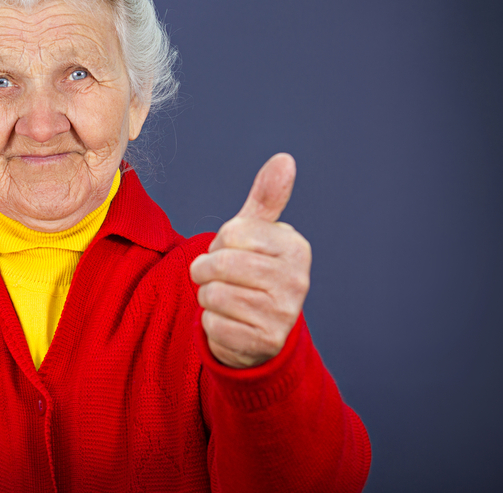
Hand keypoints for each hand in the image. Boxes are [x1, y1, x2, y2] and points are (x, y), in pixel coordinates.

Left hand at [189, 153, 311, 368]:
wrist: (258, 329)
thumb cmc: (251, 271)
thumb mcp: (257, 232)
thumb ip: (266, 197)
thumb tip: (284, 159)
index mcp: (295, 247)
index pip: (232, 233)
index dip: (220, 242)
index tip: (232, 251)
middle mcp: (297, 280)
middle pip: (220, 264)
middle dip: (206, 269)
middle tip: (218, 276)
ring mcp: (283, 314)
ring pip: (213, 294)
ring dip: (207, 296)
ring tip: (225, 298)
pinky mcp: (265, 342)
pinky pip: (213, 324)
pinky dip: (211, 322)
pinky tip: (229, 321)